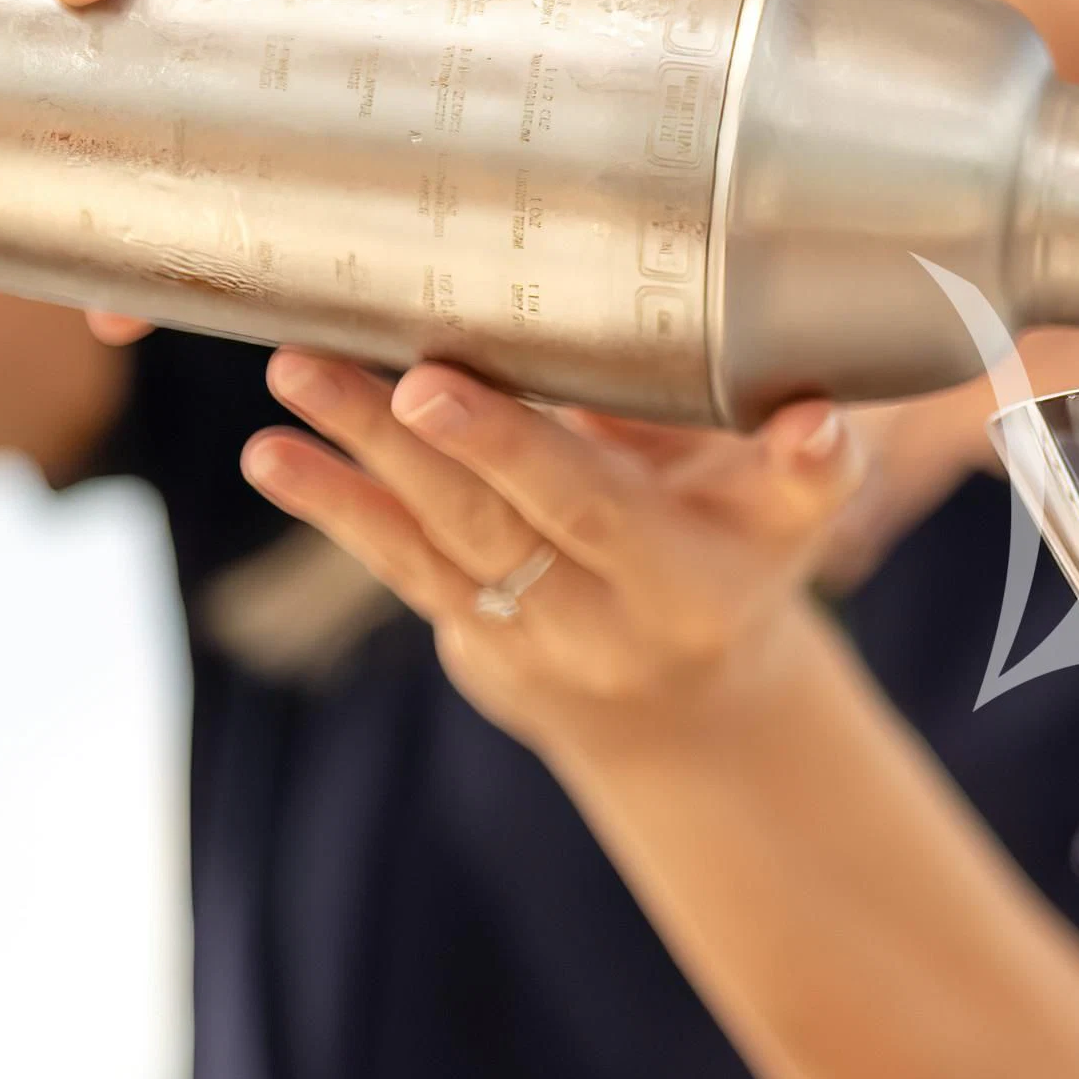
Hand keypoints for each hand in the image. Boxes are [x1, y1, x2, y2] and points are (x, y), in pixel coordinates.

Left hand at [240, 352, 865, 755]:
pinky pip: (399, 568)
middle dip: (437, 446)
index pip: (598, 511)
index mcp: (693, 581)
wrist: (691, 707)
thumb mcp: (786, 516)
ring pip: (438, 541)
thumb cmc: (742, 553)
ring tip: (295, 377)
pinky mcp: (470, 639)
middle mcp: (607, 620)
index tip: (453, 387)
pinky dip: (336, 506)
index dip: (520, 452)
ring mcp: (529, 638)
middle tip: (362, 371)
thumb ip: (791, 456)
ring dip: (357, 459)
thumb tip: (805, 409)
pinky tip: (273, 454)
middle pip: (509, 523)